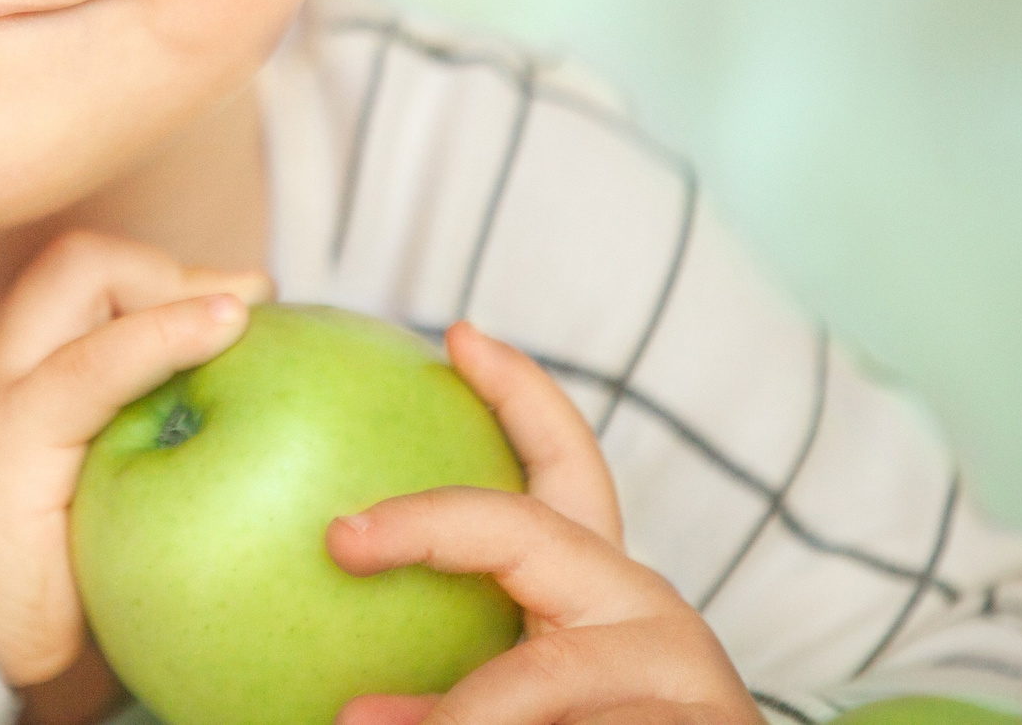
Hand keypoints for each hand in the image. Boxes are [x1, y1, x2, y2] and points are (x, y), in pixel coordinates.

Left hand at [0, 231, 272, 688]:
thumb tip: (208, 464)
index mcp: (13, 433)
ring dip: (139, 278)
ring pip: (63, 272)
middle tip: (239, 301)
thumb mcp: (74, 592)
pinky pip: (45, 299)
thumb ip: (131, 515)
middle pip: (80, 268)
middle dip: (164, 270)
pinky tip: (150, 330)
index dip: (176, 329)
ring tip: (210, 306)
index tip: (240, 317)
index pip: (101, 356)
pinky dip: (106, 301)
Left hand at [326, 322, 761, 724]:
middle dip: (430, 526)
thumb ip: (468, 654)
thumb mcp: (532, 690)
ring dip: (453, 713)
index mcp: (603, 588)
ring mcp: (681, 676)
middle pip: (529, 538)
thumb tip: (339, 659)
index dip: (520, 395)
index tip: (459, 335)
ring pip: (540, 677)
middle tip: (339, 538)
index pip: (567, 468)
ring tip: (355, 723)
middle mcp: (647, 612)